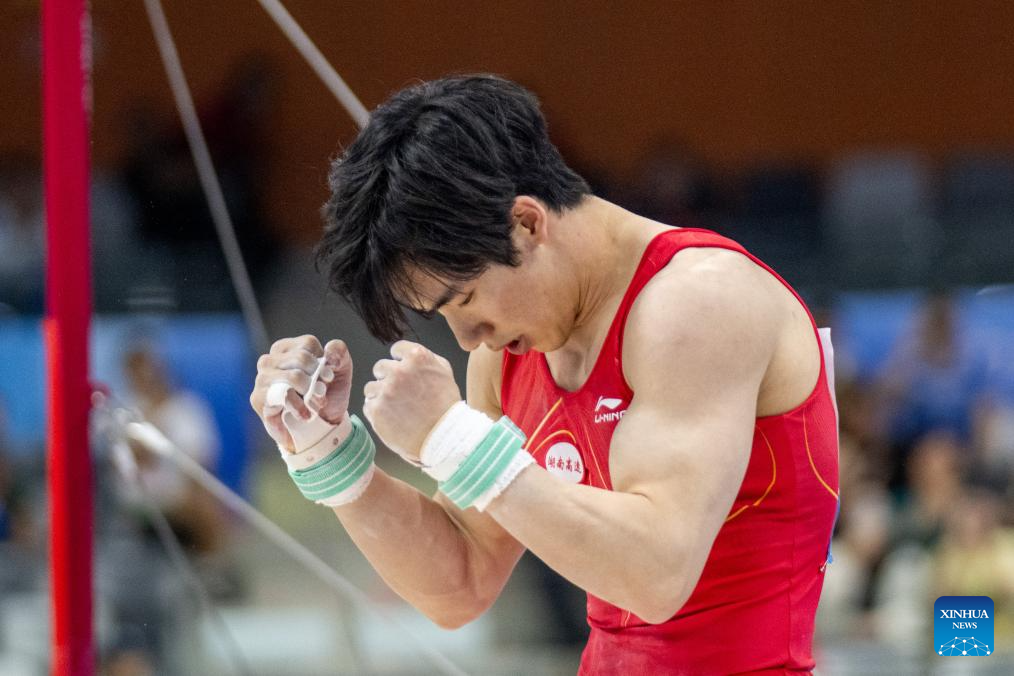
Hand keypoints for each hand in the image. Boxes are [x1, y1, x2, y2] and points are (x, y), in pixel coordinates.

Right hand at [250, 335, 352, 451]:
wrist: (318, 426)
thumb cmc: (327, 394)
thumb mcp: (341, 370)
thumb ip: (339, 352)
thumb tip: (329, 350)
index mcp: (288, 348)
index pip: (308, 344)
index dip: (323, 361)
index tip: (328, 376)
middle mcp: (270, 360)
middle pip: (301, 359)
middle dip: (318, 379)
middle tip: (322, 394)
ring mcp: (262, 378)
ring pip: (293, 377)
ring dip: (311, 394)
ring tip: (316, 405)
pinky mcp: (258, 398)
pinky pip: (283, 396)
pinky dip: (299, 406)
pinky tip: (304, 414)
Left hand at [362, 341, 460, 462]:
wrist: (444, 436)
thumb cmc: (446, 405)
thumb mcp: (444, 370)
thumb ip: (424, 356)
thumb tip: (406, 354)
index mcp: (417, 357)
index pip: (396, 349)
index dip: (401, 362)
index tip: (406, 373)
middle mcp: (399, 371)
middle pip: (380, 367)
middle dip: (389, 378)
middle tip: (402, 393)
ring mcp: (385, 391)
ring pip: (371, 387)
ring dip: (381, 395)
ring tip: (397, 407)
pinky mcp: (376, 410)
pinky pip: (369, 404)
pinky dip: (378, 411)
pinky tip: (393, 417)